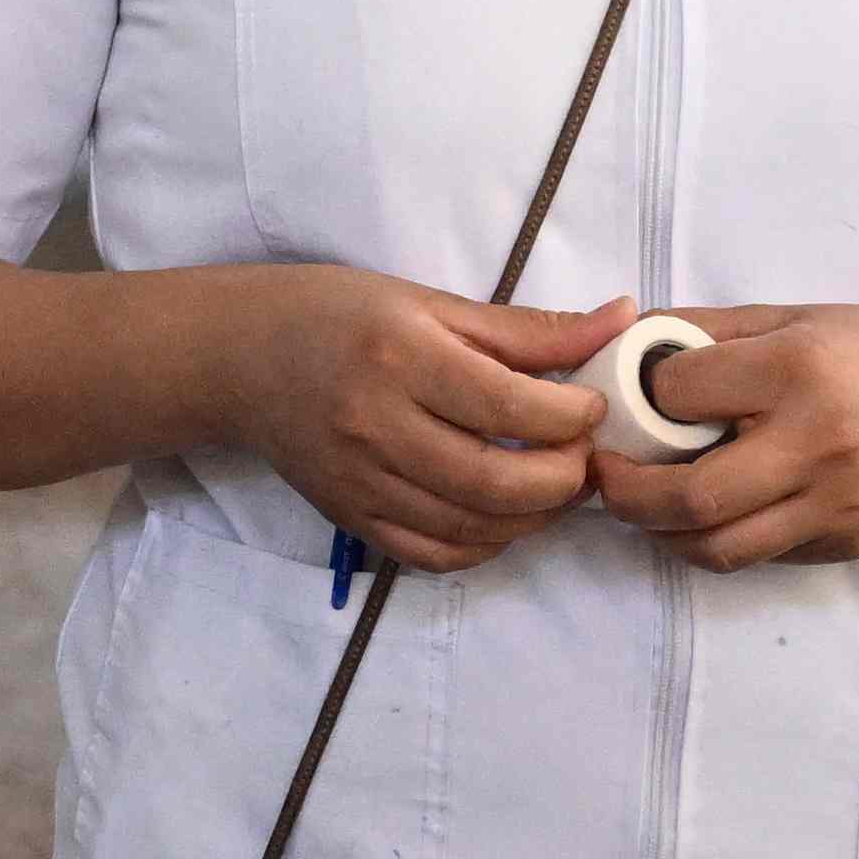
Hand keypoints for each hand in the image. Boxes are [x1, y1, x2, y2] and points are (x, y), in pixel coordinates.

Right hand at [222, 273, 615, 573]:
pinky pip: (432, 556)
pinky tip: (504, 518)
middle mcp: (377, 426)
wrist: (239, 359)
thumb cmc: (337, 315)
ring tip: (556, 486)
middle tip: (585, 457)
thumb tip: (620, 322)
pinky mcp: (351, 519)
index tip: (591, 405)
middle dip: (564, 478)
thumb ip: (529, 329)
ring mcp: (361, 482)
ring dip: (534, 518)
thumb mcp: (430, 302)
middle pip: (496, 482)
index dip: (572, 417)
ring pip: (471, 528)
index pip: (510, 408)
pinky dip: (483, 547)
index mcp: (401, 357)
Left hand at [594, 303, 858, 568]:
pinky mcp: (843, 543)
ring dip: (661, 532)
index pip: (682, 395)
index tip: (632, 397)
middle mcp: (816, 443)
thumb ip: (716, 329)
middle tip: (604, 475)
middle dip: (625, 492)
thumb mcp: (803, 316)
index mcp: (800, 370)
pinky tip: (703, 516)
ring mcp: (833, 504)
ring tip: (644, 505)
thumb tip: (631, 336)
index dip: (641, 397)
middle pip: (688, 495)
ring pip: (716, 547)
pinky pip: (759, 557)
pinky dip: (716, 542)